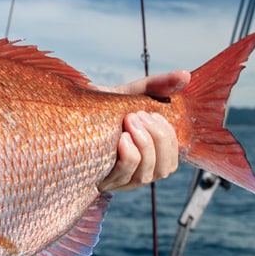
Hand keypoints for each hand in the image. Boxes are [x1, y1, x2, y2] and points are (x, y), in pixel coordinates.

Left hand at [97, 70, 190, 191]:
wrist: (69, 112)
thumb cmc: (103, 107)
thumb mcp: (132, 94)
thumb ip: (158, 85)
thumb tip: (185, 75)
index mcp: (149, 155)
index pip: (173, 159)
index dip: (170, 140)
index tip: (153, 114)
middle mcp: (137, 172)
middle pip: (164, 168)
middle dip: (158, 140)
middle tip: (138, 115)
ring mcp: (120, 180)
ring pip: (147, 175)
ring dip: (145, 146)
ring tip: (130, 122)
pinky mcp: (102, 180)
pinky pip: (125, 175)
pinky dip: (130, 156)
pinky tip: (122, 138)